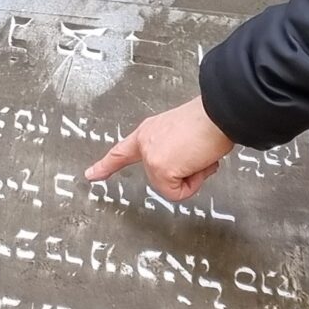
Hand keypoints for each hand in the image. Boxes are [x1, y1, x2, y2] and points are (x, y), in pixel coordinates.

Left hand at [88, 96, 234, 201]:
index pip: (122, 151)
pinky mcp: (160, 167)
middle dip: (183, 174)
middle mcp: (145, 141)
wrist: (217, 115)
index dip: (105, 165)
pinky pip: (178, 193)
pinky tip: (198, 163)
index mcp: (148, 132)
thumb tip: (187, 166)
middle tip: (196, 154)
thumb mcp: (182, 136)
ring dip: (192, 176)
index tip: (91, 175)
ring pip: (171, 187)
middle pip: (161, 178)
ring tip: (199, 155)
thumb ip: (173, 152)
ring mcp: (151, 155)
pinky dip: (193, 184)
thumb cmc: (208, 122)